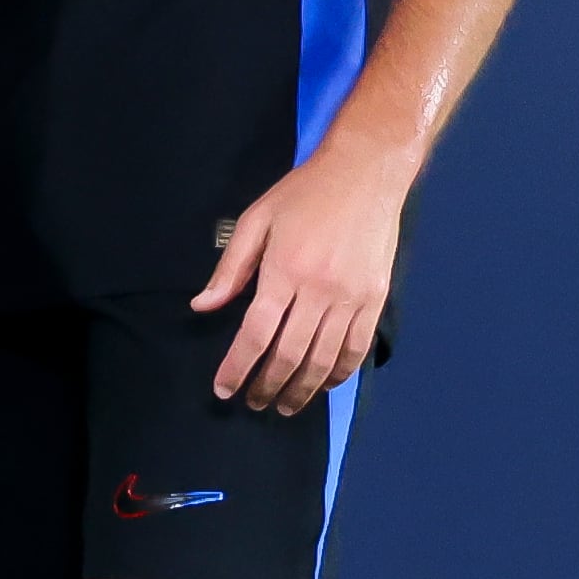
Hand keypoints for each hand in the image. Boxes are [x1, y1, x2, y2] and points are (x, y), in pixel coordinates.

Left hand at [192, 134, 403, 414]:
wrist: (366, 172)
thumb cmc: (305, 193)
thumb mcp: (258, 219)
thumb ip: (230, 268)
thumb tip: (202, 306)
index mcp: (285, 270)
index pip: (256, 334)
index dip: (237, 368)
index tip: (224, 389)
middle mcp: (319, 290)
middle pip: (288, 355)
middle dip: (267, 387)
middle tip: (253, 402)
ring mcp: (351, 298)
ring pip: (324, 361)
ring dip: (302, 390)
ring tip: (285, 406)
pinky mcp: (375, 299)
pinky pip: (356, 349)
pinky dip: (339, 374)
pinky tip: (323, 384)